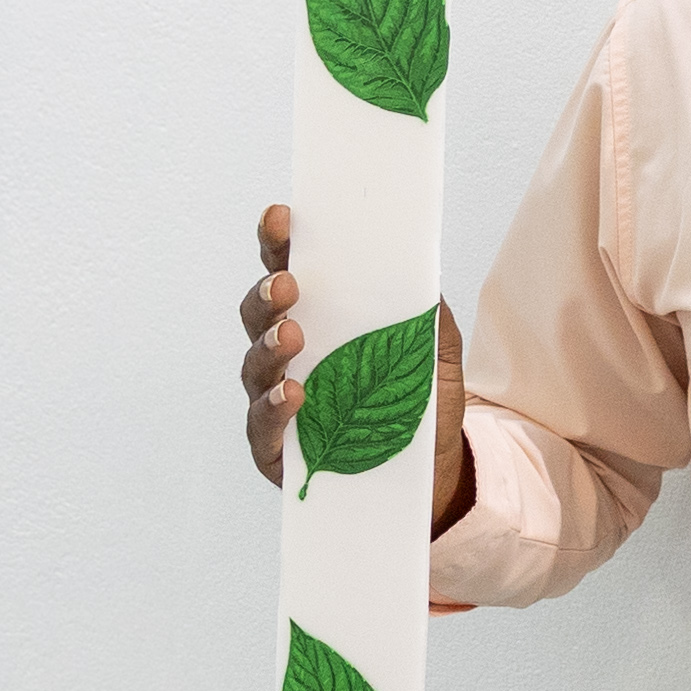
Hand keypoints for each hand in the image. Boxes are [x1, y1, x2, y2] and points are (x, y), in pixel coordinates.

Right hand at [240, 204, 470, 520]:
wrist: (432, 475)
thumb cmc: (417, 405)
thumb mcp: (435, 356)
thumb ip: (427, 317)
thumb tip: (422, 274)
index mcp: (316, 319)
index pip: (287, 271)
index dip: (279, 243)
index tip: (283, 216)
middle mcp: (285, 355)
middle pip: (259, 314)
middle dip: (268, 293)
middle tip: (287, 282)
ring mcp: (274, 400)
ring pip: (255, 366)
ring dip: (269, 345)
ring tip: (292, 333)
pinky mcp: (276, 449)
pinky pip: (264, 425)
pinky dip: (275, 407)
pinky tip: (293, 393)